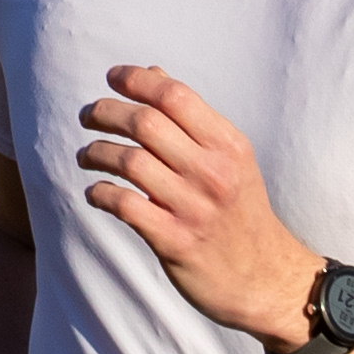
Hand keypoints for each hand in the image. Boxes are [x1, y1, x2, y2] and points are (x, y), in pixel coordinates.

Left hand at [76, 65, 318, 350]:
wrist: (266, 279)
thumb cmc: (241, 213)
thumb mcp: (231, 159)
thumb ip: (192, 119)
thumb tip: (153, 74)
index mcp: (228, 145)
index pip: (175, 96)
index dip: (136, 80)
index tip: (112, 77)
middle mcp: (213, 172)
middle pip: (145, 124)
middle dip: (106, 112)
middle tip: (88, 115)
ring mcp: (194, 208)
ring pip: (129, 162)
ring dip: (97, 152)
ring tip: (86, 155)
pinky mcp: (175, 242)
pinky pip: (126, 206)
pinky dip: (101, 194)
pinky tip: (96, 192)